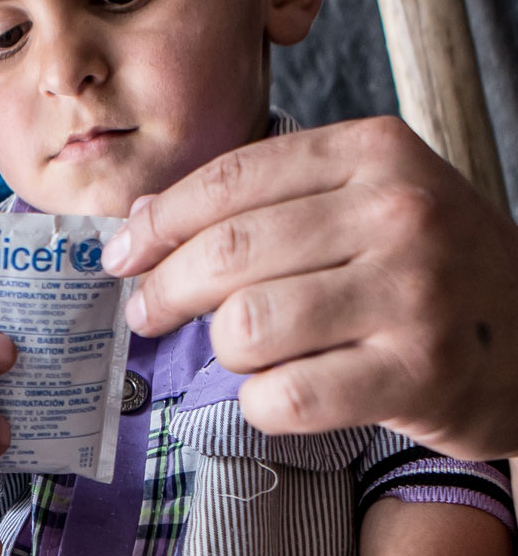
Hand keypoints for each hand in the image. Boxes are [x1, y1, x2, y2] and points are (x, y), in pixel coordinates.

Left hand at [101, 116, 517, 460]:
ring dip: (224, 349)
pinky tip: (280, 393)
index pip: (226, 181)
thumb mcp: (367, 201)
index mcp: (376, 152)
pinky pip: (284, 396)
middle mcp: (401, 213)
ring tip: (242, 352)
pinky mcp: (421, 374)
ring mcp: (415, 294)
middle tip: (148, 313)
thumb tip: (140, 220)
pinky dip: (262, 403)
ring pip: (246, 326)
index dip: (156, 225)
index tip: (123, 257)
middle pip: (224, 253)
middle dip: (164, 290)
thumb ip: (264, 200)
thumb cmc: (432, 270)